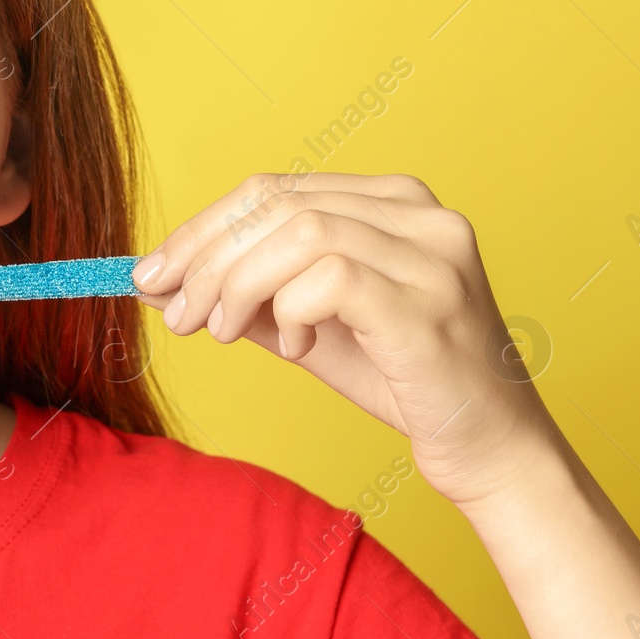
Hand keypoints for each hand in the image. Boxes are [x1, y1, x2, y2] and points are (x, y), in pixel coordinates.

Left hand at [131, 172, 561, 509]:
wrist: (488, 448)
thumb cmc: (398, 379)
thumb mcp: (305, 324)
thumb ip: (245, 293)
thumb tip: (158, 281)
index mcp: (391, 200)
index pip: (271, 190)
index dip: (201, 229)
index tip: (151, 275)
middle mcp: (420, 211)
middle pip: (276, 204)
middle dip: (205, 257)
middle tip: (172, 311)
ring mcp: (432, 253)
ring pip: (297, 233)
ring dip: (237, 284)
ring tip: (220, 332)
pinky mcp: (429, 302)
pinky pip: (328, 279)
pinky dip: (289, 310)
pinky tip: (294, 346)